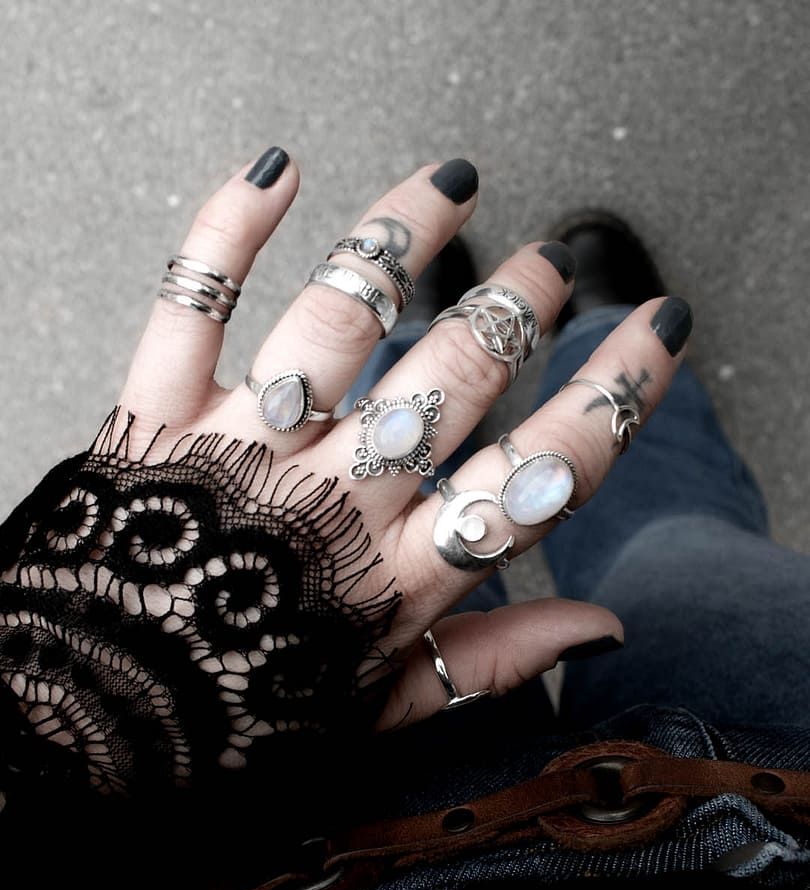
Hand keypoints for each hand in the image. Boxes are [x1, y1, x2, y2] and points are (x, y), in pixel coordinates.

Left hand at [113, 149, 685, 731]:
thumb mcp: (382, 706)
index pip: (540, 471)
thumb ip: (492, 661)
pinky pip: (194, 304)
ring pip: (343, 314)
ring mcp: (248, 448)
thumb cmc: (243, 708)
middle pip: (455, 374)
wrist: (103, 713)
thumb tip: (601, 628)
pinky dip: (227, 230)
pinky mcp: (160, 414)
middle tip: (545, 268)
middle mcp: (339, 499)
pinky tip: (277, 173)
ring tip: (449, 186)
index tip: (653, 335)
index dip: (611, 397)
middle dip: (517, 306)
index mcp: (402, 573)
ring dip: (405, 237)